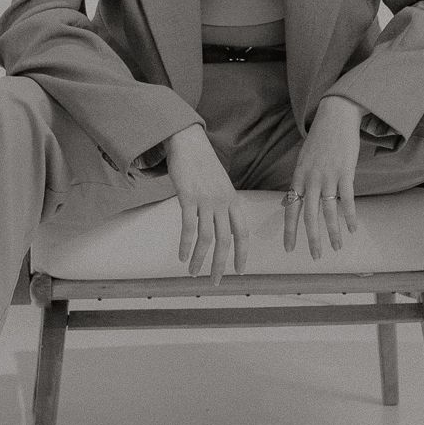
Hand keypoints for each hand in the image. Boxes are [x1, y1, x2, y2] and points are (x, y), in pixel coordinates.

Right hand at [165, 123, 248, 282]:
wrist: (189, 142)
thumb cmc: (203, 164)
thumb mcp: (221, 184)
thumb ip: (225, 204)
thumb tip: (224, 226)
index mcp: (233, 200)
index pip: (242, 232)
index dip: (242, 253)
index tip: (239, 270)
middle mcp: (223, 202)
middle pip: (225, 241)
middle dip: (220, 265)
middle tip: (215, 282)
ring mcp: (206, 200)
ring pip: (206, 238)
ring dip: (199, 259)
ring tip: (193, 273)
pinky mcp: (188, 197)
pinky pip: (188, 226)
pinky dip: (185, 244)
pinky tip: (181, 255)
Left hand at [283, 96, 361, 259]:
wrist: (335, 116)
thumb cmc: (319, 140)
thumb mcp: (302, 160)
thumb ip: (296, 183)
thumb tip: (284, 203)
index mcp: (298, 177)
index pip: (291, 208)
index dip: (290, 230)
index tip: (289, 248)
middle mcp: (311, 179)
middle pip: (309, 215)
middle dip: (312, 238)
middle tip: (315, 256)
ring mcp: (328, 176)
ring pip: (329, 211)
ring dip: (333, 232)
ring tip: (337, 247)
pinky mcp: (345, 172)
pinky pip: (347, 199)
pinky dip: (350, 216)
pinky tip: (353, 228)